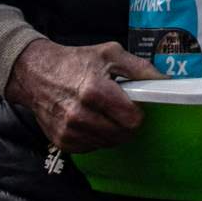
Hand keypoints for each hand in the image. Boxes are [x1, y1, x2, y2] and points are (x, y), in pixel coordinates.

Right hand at [5, 39, 155, 152]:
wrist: (35, 74)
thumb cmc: (75, 61)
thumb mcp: (109, 53)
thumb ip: (139, 68)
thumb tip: (166, 82)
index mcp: (94, 90)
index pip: (132, 119)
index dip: (138, 113)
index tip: (134, 105)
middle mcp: (79, 114)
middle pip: (122, 135)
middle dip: (127, 123)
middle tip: (120, 109)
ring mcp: (69, 131)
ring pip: (108, 143)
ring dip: (112, 131)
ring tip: (103, 112)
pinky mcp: (62, 141)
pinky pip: (92, 147)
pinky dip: (96, 137)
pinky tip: (90, 120)